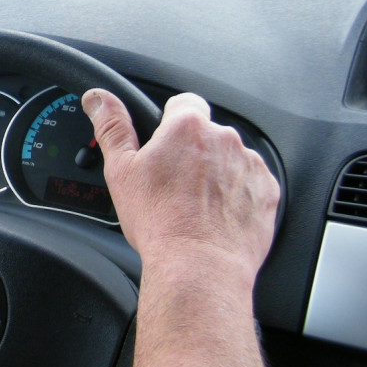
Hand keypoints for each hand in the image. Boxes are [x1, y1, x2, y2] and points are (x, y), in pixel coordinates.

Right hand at [82, 90, 278, 284]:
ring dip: (217, 173)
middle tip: (175, 184)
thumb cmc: (161, 223)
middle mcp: (224, 139)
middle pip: (207, 134)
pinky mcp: (267, 191)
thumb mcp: (121, 171)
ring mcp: (249, 165)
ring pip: (229, 159)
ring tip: (197, 205)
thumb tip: (99, 99)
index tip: (166, 145)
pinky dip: (237, 195)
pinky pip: (250, 183)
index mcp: (187, 127)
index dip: (172, 122)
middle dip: (193, 152)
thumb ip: (112, 127)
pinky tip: (217, 215)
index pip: (184, 103)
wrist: (199, 267)